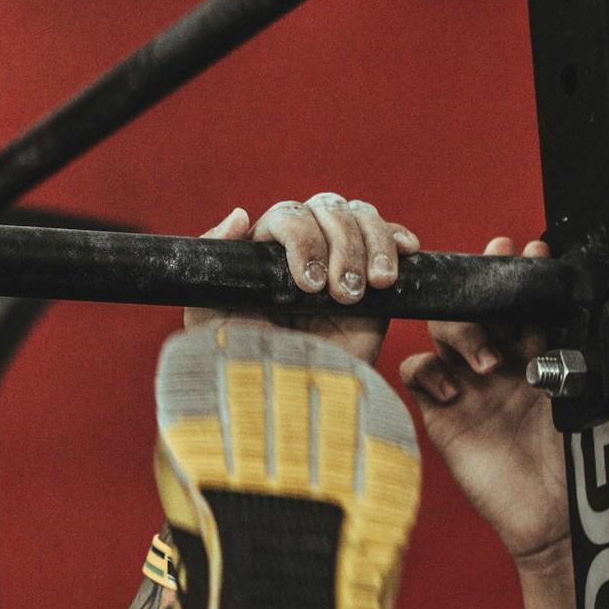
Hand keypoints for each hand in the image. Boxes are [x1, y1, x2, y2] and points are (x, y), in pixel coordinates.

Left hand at [183, 193, 420, 366]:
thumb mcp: (208, 316)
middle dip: (340, 247)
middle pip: (327, 209)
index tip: (307, 285)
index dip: (303, 239)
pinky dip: (396, 239)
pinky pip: (390, 237)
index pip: (288, 216)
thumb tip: (240, 215)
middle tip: (338, 294)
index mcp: (263, 251)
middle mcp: (301, 249)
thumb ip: (211, 263)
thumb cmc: (242, 362)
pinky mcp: (373, 282)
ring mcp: (339, 260)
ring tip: (369, 288)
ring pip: (360, 216)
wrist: (288, 400)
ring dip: (371, 246)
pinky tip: (400, 257)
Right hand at [400, 237, 567, 568]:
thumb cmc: (578, 465)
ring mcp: (468, 386)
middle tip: (497, 292)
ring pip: (444, 331)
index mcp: (540, 355)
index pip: (523, 301)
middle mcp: (502, 364)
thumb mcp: (585, 400)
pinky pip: (418, 372)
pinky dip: (428, 371)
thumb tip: (579, 313)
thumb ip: (573, 360)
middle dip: (484, 291)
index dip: (522, 272)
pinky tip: (452, 390)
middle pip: (477, 307)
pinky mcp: (440, 412)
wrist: (552, 519)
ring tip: (485, 360)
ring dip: (461, 333)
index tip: (529, 247)